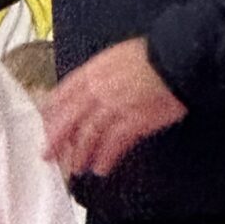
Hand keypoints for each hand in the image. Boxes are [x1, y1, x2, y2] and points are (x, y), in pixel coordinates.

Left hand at [41, 38, 185, 178]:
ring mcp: (114, 106)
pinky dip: (105, 157)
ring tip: (77, 167)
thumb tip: (92, 89)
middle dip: (56, 140)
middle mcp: (98, 89)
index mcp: (93, 71)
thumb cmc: (153, 56)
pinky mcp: (133, 121)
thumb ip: (101, 74)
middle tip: (49, 155)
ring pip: (88, 135)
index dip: (52, 114)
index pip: (63, 95)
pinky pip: (113, 144)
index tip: (47, 127)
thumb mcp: (118, 56)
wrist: (176, 59)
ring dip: (80, 154)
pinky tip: (101, 167)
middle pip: (69, 119)